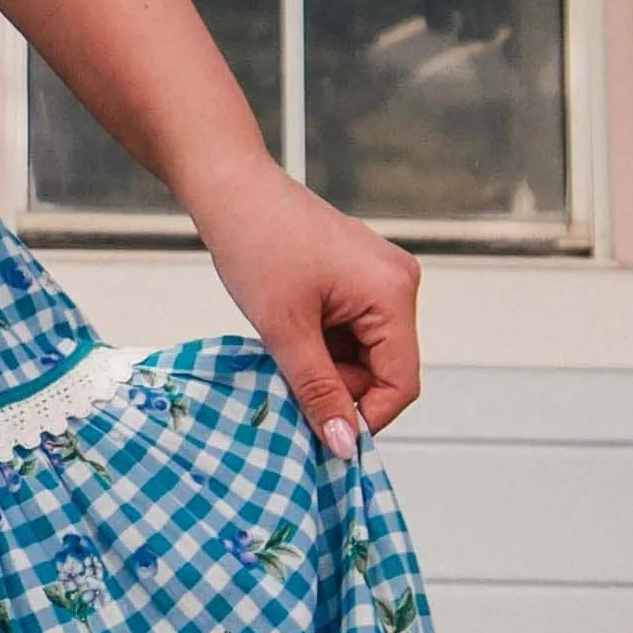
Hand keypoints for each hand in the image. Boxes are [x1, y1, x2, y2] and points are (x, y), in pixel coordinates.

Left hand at [186, 157, 421, 453]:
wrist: (230, 189)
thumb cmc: (256, 243)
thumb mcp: (284, 330)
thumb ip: (317, 390)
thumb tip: (343, 444)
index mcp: (393, 293)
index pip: (401, 383)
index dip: (365, 417)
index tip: (325, 436)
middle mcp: (399, 283)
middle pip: (384, 369)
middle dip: (339, 386)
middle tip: (288, 382)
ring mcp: (382, 277)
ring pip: (365, 353)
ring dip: (326, 365)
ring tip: (282, 347)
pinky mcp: (360, 276)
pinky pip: (353, 330)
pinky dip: (323, 343)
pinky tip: (290, 330)